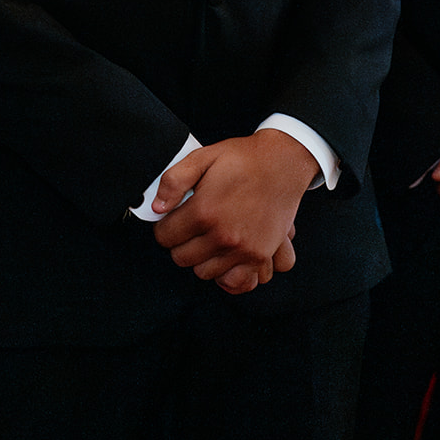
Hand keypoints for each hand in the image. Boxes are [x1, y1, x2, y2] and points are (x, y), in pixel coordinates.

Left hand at [151, 129, 317, 293]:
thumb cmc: (242, 159)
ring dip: (202, 258)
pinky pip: (235, 282)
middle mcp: (223, 235)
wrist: (282, 163)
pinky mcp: (259, 256)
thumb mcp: (203, 157)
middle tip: (190, 227)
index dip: (164, 226)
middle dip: (180, 243)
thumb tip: (156, 207)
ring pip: (204, 272)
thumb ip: (174, 181)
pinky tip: (224, 257)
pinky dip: (227, 274)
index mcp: (204, 211)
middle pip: (182, 258)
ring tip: (209, 238)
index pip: (165, 236)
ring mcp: (243, 249)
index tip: (173, 219)